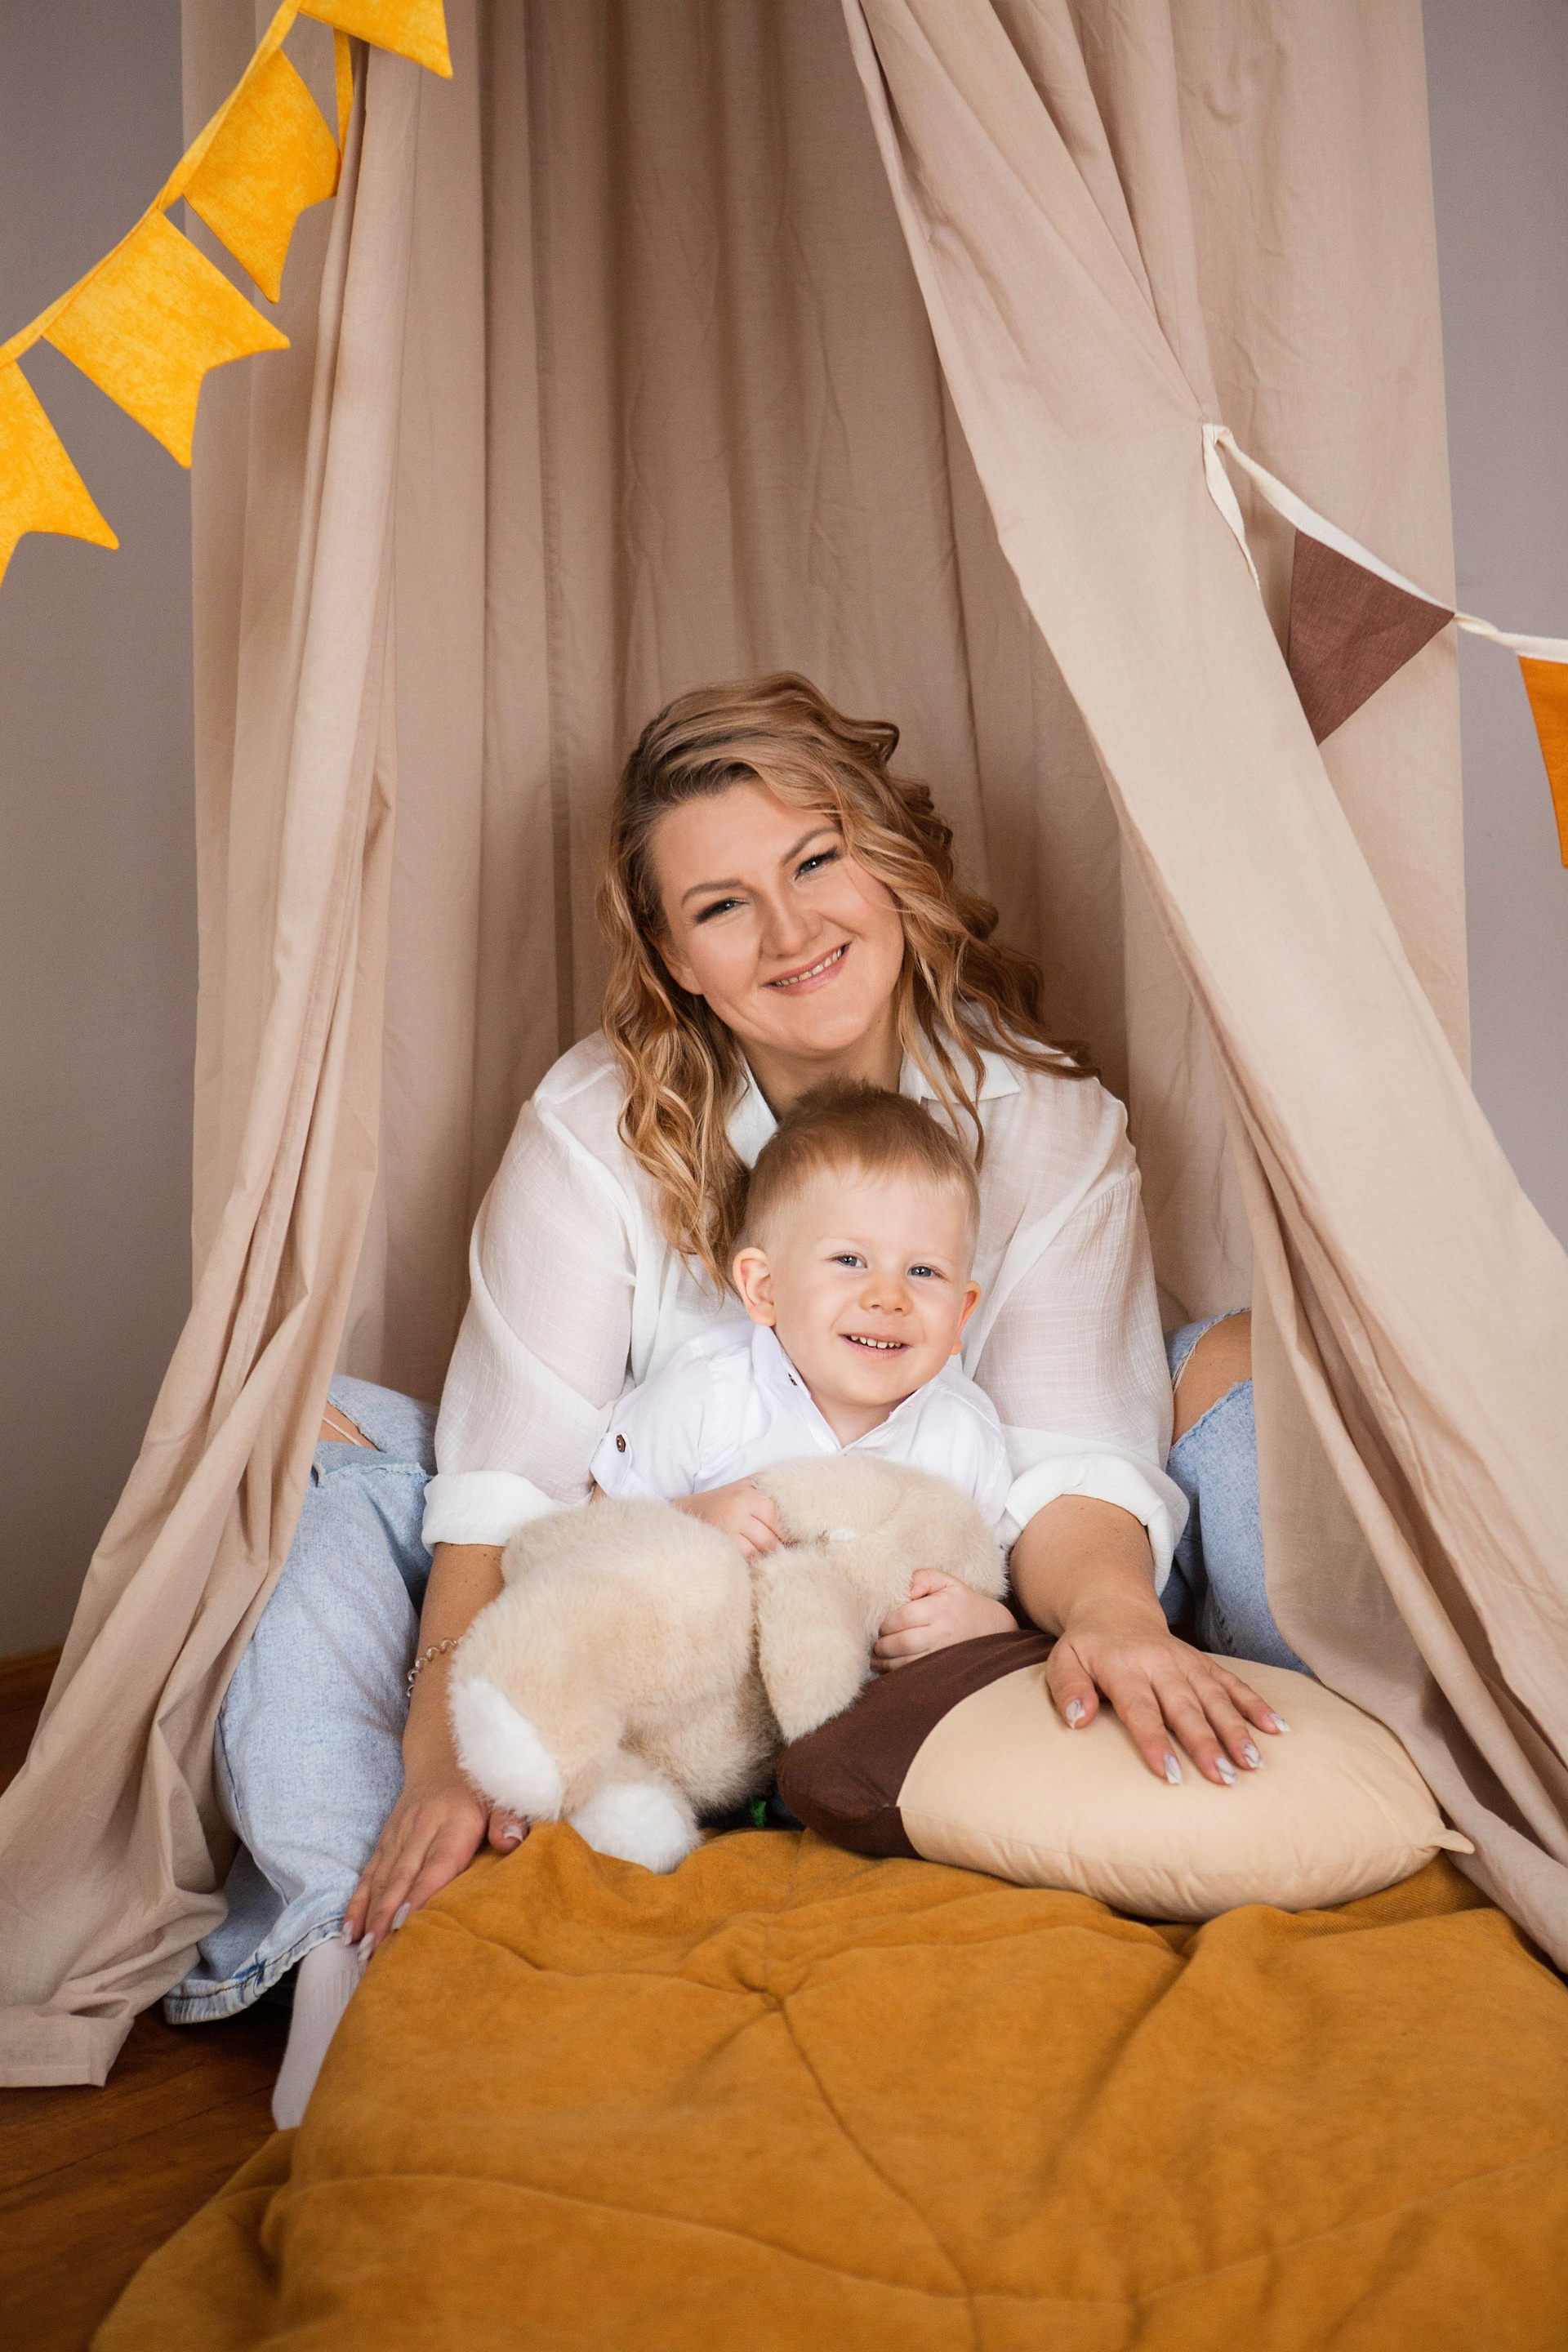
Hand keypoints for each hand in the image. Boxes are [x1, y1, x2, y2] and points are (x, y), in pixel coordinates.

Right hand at [342, 1773, 529, 1950]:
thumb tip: (511, 1842)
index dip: (422, 1892)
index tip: (408, 1923)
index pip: (438, 1862)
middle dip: (388, 1915)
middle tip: (379, 1952)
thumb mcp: (501, 1795)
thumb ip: (508, 1819)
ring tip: (363, 1951)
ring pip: (382, 1878)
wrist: (442, 1755)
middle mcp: (420, 1828)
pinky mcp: (385, 1840)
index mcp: (453, 1821)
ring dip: (371, 1915)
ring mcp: (399, 1834)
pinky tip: (350, 1930)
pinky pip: (368, 1874)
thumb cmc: (480, 1785)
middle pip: (403, 1876)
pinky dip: (357, 1902)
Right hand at [673, 1479, 783, 1561]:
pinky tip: (754, 1557)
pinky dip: (752, 1561)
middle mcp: (735, 1514)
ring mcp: (726, 1533)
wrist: (689, 1510)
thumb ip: (770, 1485)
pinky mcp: (719, 1548)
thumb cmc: (725, 1498)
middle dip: (779, 1548)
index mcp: (746, 1497)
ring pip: (757, 1553)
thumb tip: (802, 1489)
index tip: (792, 1538)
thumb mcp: (746, 1484)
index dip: (788, 1532)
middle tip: (784, 1550)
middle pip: (769, 1541)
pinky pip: (744, 1561)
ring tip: (770, 1554)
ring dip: (765, 1556)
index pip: (777, 1519)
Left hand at [871, 1569, 1015, 1671]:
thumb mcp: (946, 1581)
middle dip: (882, 1645)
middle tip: (877, 1643)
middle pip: (902, 1643)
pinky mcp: (943, 1671)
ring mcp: (943, 1655)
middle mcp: (942, 1634)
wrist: (991, 1627)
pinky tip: (890, 1668)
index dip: (886, 1623)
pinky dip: (898, 1674)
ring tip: (877, 1657)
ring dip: (886, 1663)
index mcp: (940, 1610)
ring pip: (906, 1664)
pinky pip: (915, 1676)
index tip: (882, 1625)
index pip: (903, 1618)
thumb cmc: (961, 1602)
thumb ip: (923, 1577)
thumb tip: (906, 1588)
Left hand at [1045, 1597, 1287, 1786]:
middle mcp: (1160, 1664)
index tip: (1170, 1774)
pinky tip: (1277, 1728)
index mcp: (1123, 1666)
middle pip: (1186, 1707)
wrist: (1114, 1609)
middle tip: (1223, 1777)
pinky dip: (1256, 1705)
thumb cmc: (1086, 1647)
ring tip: (1253, 1762)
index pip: (1141, 1709)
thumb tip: (1077, 1719)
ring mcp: (1187, 1663)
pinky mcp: (1204, 1664)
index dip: (1155, 1741)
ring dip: (1236, 1729)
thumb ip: (1068, 1689)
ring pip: (1215, 1697)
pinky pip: (1233, 1683)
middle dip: (1206, 1743)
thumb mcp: (1062, 1661)